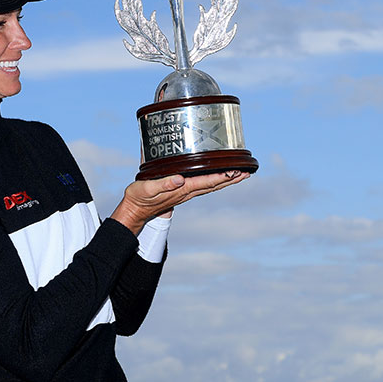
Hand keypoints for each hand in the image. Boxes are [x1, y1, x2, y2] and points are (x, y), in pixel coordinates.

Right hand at [110, 171, 248, 233]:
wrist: (135, 211)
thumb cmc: (139, 198)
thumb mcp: (147, 189)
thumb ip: (163, 184)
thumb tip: (179, 179)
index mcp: (181, 189)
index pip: (207, 182)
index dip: (223, 176)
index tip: (237, 171)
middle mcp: (187, 192)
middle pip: (214, 185)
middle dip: (231, 179)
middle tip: (247, 172)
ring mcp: (186, 193)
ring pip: (211, 186)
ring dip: (226, 180)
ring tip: (240, 174)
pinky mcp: (182, 192)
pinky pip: (203, 185)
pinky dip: (215, 180)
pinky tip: (218, 176)